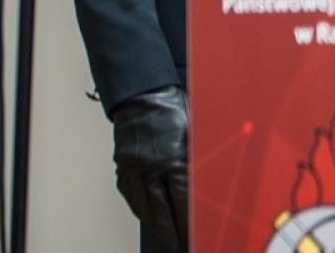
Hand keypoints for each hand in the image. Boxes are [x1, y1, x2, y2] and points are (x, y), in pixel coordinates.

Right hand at [112, 86, 189, 250]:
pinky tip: (149, 218)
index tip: (195, 234)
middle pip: (162, 210)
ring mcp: (134, 169)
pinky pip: (131, 196)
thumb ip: (200, 158)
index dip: (188, 222)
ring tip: (166, 239)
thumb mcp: (196, 132)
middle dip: (172, 232)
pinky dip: (141, 210)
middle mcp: (151, 168)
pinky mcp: (124, 168)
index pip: (183, 200)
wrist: (142, 96)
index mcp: (173, 159)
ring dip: (156, 226)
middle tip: (179, 247)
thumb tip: (210, 183)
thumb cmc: (173, 109)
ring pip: (145, 207)